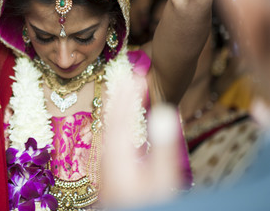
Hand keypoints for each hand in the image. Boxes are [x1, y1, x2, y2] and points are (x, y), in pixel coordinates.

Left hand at [101, 75, 182, 208]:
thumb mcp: (161, 176)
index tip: (138, 74)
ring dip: (117, 106)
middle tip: (130, 74)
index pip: (122, 114)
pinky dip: (117, 122)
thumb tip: (163, 111)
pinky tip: (121, 123)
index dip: (129, 93)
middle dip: (121, 94)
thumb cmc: (147, 202)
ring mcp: (106, 165)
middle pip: (112, 118)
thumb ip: (163, 144)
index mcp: (118, 153)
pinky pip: (111, 137)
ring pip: (110, 127)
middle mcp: (107, 156)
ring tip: (124, 89)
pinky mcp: (110, 172)